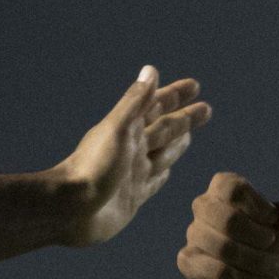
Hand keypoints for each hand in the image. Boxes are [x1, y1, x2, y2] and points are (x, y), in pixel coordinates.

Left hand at [55, 67, 209, 245]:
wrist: (71, 209)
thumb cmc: (92, 166)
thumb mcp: (118, 129)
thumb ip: (135, 102)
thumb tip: (150, 69)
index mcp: (129, 129)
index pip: (158, 105)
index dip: (176, 95)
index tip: (195, 86)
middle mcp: (133, 148)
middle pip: (166, 128)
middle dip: (186, 118)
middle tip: (206, 109)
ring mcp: (133, 173)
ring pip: (163, 153)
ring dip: (177, 143)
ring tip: (189, 136)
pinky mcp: (133, 197)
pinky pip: (154, 181)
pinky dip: (162, 174)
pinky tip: (167, 172)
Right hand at [178, 171, 278, 278]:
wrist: (264, 269)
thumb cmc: (272, 237)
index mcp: (223, 188)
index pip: (231, 188)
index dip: (256, 205)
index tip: (273, 218)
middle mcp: (203, 207)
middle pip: (225, 218)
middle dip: (257, 236)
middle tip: (274, 244)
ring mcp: (193, 235)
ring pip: (221, 248)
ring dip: (255, 262)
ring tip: (275, 269)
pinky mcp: (189, 262)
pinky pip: (213, 272)